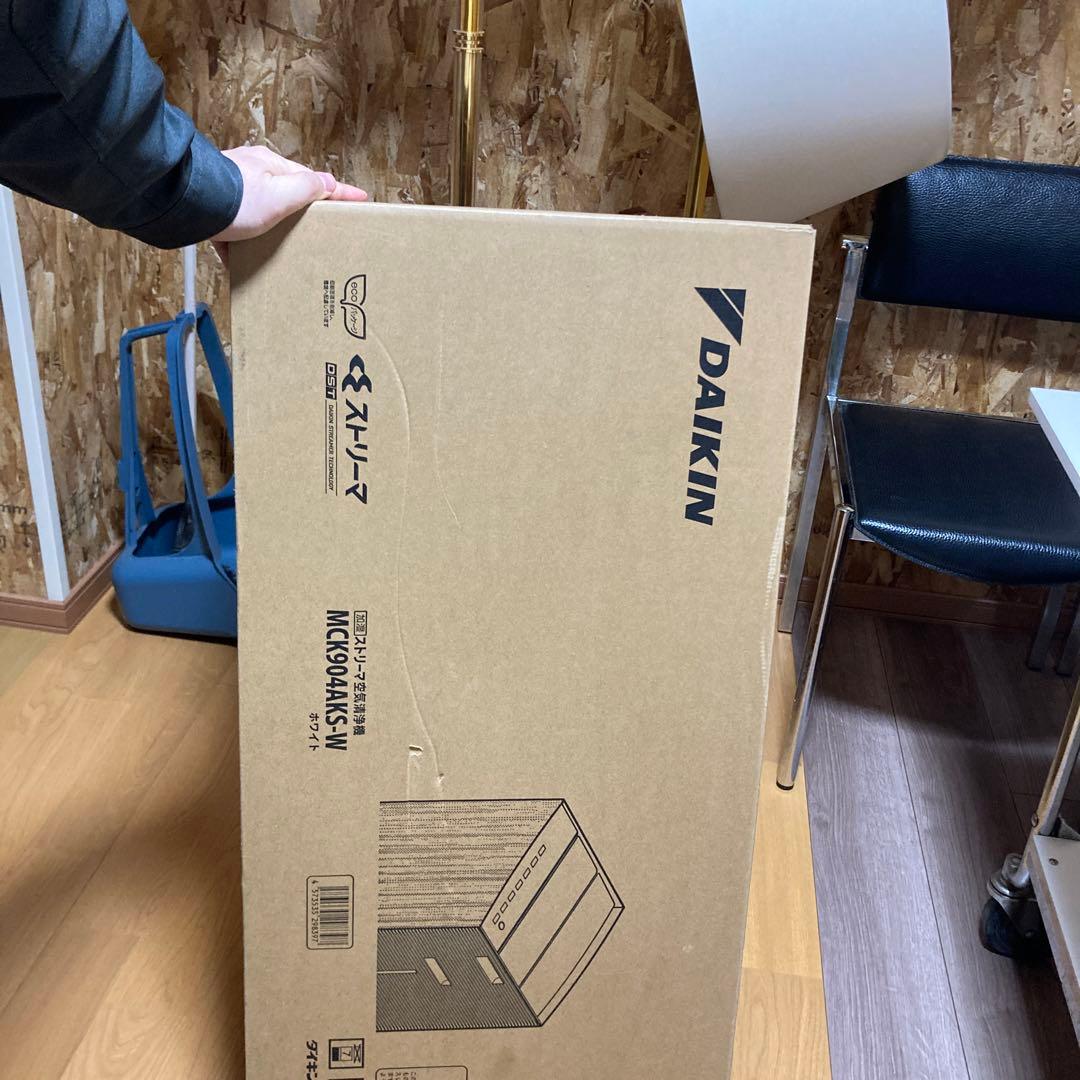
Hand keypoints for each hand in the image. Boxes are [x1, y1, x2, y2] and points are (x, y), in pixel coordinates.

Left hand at [211, 146, 367, 264]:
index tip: (360, 200)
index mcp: (272, 166)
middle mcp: (251, 172)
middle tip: (316, 230)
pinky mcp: (214, 207)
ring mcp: (231, 189)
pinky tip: (243, 259)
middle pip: (285, 194)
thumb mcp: (280, 195)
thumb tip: (326, 182)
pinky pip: (235, 226)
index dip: (340, 192)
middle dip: (300, 211)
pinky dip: (242, 242)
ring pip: (260, 211)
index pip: (315, 181)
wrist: (186, 205)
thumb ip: (307, 188)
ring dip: (270, 228)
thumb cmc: (233, 199)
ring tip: (280, 249)